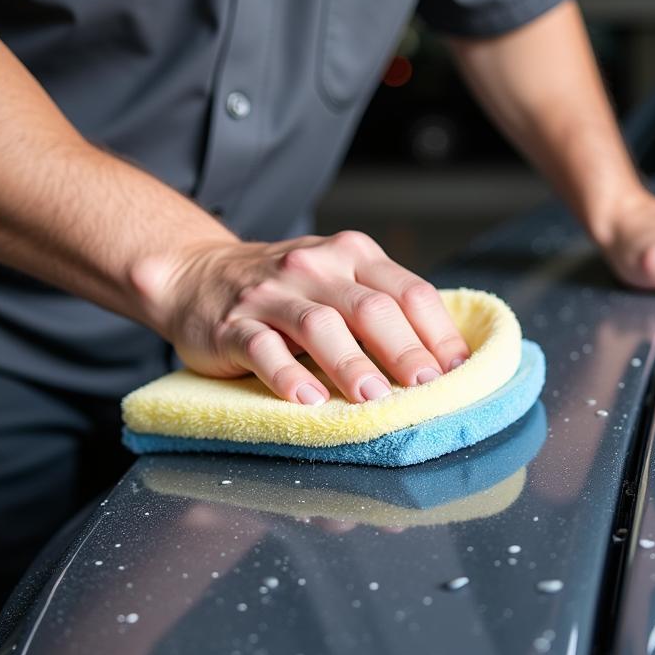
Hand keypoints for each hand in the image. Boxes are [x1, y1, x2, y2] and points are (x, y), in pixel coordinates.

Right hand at [134, 230, 469, 404]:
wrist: (197, 275)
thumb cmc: (286, 291)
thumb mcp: (339, 281)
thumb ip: (384, 308)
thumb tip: (444, 363)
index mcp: (353, 255)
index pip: (409, 291)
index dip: (438, 334)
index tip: (458, 373)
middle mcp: (316, 267)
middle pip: (371, 309)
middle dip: (404, 352)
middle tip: (425, 388)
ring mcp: (272, 294)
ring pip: (319, 326)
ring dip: (351, 365)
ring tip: (373, 399)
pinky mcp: (233, 323)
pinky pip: (262, 347)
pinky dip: (285, 374)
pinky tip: (306, 398)